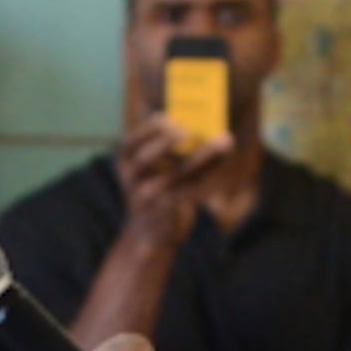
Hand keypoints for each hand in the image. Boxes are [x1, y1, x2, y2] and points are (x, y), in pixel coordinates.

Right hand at [110, 111, 231, 251]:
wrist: (149, 233)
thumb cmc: (154, 189)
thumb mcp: (151, 168)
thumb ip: (167, 147)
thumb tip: (199, 124)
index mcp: (125, 163)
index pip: (130, 143)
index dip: (148, 130)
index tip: (167, 117)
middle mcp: (131, 180)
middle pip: (145, 159)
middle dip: (165, 143)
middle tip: (187, 131)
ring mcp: (148, 198)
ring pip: (177, 175)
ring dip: (204, 156)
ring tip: (225, 141)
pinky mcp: (168, 211)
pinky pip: (191, 191)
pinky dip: (210, 174)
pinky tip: (224, 160)